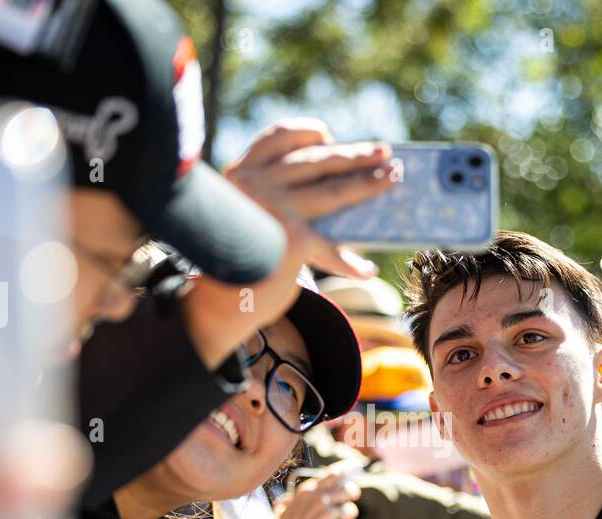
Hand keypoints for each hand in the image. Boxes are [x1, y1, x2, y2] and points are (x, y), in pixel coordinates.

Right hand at [182, 119, 395, 369]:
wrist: (210, 302)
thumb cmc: (234, 258)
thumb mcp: (247, 216)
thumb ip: (275, 197)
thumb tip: (339, 189)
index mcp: (242, 172)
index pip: (279, 137)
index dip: (308, 134)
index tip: (328, 137)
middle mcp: (255, 184)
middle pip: (316, 161)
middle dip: (355, 156)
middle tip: (385, 154)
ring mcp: (273, 210)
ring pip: (331, 191)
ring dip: (366, 185)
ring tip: (391, 180)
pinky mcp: (290, 241)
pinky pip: (331, 249)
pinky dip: (351, 263)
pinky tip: (368, 270)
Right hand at [267, 464, 360, 518]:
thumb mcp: (284, 505)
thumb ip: (296, 496)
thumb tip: (306, 489)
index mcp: (308, 491)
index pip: (333, 474)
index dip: (347, 468)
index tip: (356, 466)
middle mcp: (320, 499)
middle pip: (349, 490)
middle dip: (352, 493)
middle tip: (353, 496)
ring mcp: (328, 515)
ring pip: (351, 510)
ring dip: (347, 515)